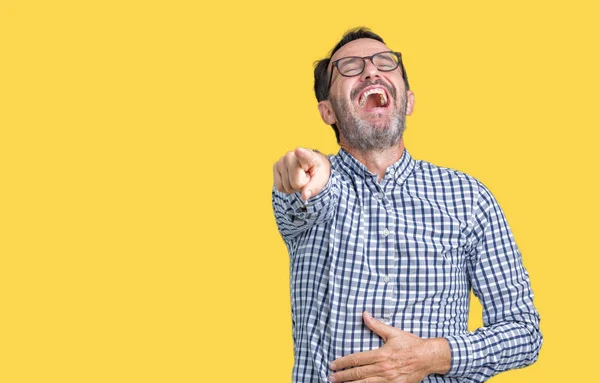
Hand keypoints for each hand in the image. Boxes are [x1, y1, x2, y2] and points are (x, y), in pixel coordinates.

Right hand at [273, 148, 330, 200]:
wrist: (309, 166)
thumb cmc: (316, 173)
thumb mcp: (320, 181)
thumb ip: (313, 188)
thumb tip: (304, 196)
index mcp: (309, 156)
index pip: (305, 155)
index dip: (301, 154)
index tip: (298, 151)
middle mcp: (292, 155)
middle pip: (295, 183)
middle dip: (300, 185)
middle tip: (305, 178)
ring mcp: (282, 160)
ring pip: (286, 186)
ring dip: (293, 187)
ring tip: (298, 177)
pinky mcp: (275, 166)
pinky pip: (279, 187)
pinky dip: (286, 188)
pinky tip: (291, 179)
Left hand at [328, 311, 450, 382]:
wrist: (429, 357)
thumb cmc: (411, 344)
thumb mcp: (393, 333)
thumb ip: (377, 325)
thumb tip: (364, 314)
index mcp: (381, 355)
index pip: (357, 359)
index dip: (343, 362)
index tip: (333, 364)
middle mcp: (383, 368)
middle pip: (358, 374)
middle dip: (343, 376)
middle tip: (331, 377)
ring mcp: (389, 379)